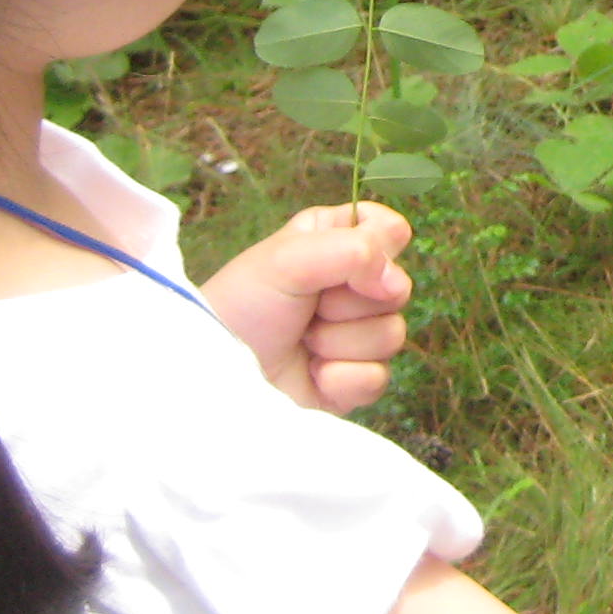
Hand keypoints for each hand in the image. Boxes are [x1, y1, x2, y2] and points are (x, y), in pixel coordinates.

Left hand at [203, 202, 414, 414]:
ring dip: (340, 342)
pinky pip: (378, 377)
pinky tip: (312, 375)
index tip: (354, 260)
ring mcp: (354, 338)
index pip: (391, 231)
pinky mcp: (352, 382)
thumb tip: (397, 283)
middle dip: (349, 303)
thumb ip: (353, 250)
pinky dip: (342, 379)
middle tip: (308, 309)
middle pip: (398, 287)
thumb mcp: (287, 259)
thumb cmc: (241, 307)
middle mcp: (350, 288)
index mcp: (335, 244)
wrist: (213, 375)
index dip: (379, 248)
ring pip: (391, 334)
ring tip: (303, 343)